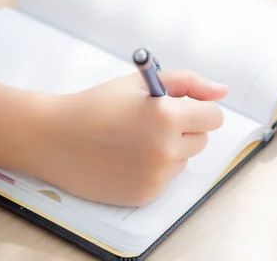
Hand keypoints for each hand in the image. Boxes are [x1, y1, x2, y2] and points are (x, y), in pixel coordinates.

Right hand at [19, 70, 227, 206]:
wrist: (54, 138)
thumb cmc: (99, 104)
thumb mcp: (143, 83)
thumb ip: (188, 82)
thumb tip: (223, 91)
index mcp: (167, 116)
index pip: (214, 117)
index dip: (199, 109)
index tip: (184, 108)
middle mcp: (165, 149)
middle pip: (202, 139)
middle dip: (185, 129)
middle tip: (151, 122)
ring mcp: (155, 176)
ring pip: (184, 159)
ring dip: (170, 150)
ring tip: (134, 140)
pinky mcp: (144, 195)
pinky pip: (166, 179)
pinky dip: (154, 170)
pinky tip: (127, 159)